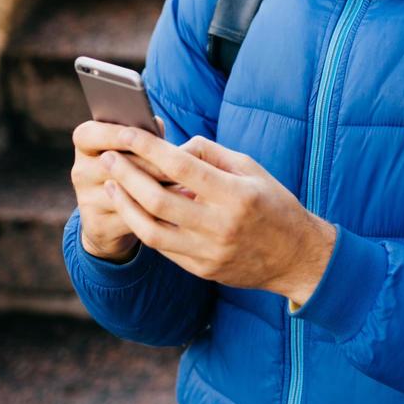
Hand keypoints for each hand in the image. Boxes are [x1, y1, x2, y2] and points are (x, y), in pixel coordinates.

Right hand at [71, 117, 173, 260]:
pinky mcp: (98, 225)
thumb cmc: (134, 170)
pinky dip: (156, 214)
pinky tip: (178, 208)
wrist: (113, 219)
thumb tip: (156, 123)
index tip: (141, 134)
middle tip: (180, 165)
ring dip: (157, 190)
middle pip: (114, 164)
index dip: (114, 134)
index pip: (90, 134)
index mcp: (84, 144)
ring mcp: (86, 200)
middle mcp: (80, 171)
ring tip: (185, 186)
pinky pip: (130, 218)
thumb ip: (143, 135)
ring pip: (125, 193)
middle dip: (149, 164)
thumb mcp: (134, 149)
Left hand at [97, 127, 336, 305]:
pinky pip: (162, 247)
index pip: (181, 167)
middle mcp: (220, 226)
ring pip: (151, 230)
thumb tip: (174, 147)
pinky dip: (143, 225)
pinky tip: (131, 208)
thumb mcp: (251, 168)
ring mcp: (209, 252)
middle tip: (108, 157)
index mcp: (235, 195)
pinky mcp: (202, 270)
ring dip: (125, 205)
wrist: (296, 257)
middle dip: (126, 175)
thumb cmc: (273, 204)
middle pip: (158, 200)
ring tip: (110, 184)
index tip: (127, 134)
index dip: (149, 148)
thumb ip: (211, 154)